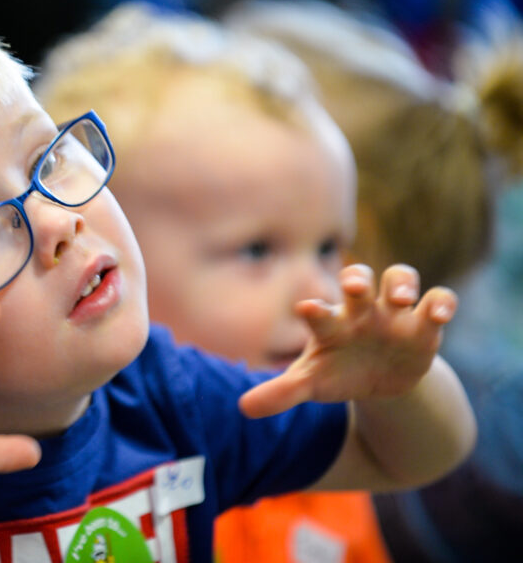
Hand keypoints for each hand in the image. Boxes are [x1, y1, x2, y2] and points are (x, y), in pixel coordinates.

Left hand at [240, 264, 456, 417]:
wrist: (378, 379)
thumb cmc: (337, 373)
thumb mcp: (311, 384)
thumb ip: (281, 393)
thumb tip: (243, 409)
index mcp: (330, 323)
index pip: (320, 310)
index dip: (314, 309)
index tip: (306, 309)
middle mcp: (361, 310)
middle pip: (360, 277)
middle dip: (357, 278)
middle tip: (354, 286)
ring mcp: (394, 313)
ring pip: (400, 278)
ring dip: (401, 284)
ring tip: (401, 299)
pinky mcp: (425, 323)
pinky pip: (438, 300)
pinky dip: (441, 302)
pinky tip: (440, 314)